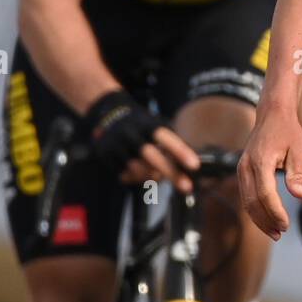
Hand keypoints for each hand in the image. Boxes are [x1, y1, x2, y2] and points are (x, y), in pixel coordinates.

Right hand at [82, 89, 198, 192]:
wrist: (109, 114)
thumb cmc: (141, 124)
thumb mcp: (156, 124)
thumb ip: (170, 140)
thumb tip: (190, 161)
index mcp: (147, 124)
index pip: (165, 137)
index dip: (180, 151)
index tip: (194, 165)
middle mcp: (131, 134)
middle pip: (152, 156)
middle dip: (170, 172)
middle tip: (187, 186)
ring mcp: (117, 145)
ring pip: (137, 169)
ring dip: (152, 177)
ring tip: (159, 178)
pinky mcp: (106, 155)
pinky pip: (124, 174)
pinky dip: (136, 179)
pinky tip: (141, 176)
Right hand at [238, 104, 301, 239]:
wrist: (272, 114)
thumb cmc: (288, 131)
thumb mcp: (300, 151)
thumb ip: (297, 174)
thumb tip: (301, 196)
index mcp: (261, 161)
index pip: (266, 195)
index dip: (275, 213)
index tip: (286, 225)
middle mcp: (246, 166)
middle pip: (252, 203)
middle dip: (266, 221)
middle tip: (280, 234)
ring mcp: (241, 168)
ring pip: (246, 201)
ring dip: (259, 219)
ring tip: (275, 231)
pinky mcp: (242, 170)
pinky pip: (246, 195)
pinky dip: (255, 209)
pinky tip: (268, 218)